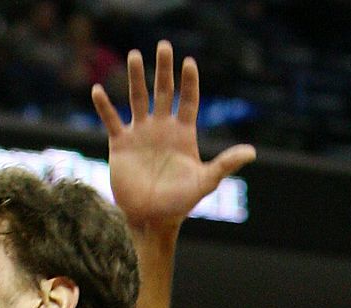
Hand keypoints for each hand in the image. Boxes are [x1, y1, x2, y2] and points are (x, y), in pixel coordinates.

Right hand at [93, 40, 255, 229]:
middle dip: (164, 69)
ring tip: (134, 55)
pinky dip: (104, 106)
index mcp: (183, 133)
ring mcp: (140, 134)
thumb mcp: (205, 182)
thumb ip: (225, 164)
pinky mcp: (120, 145)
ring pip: (137, 98)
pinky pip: (112, 120)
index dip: (189, 82)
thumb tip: (252, 152)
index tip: (189, 62)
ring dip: (136, 78)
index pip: (188, 100)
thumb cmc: (180, 203)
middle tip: (163, 46)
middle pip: (164, 91)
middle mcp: (162, 128)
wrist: (151, 218)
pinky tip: (98, 90)